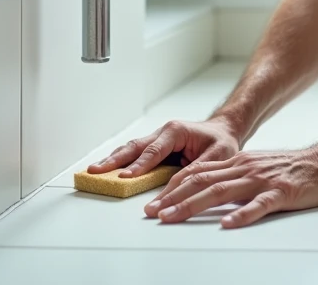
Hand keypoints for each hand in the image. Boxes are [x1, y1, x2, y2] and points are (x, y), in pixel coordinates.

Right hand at [88, 118, 241, 177]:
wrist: (224, 131)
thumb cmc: (221, 141)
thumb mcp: (218, 155)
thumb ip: (197, 169)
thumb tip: (176, 186)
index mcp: (176, 131)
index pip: (154, 150)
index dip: (140, 165)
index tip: (125, 177)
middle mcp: (163, 132)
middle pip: (135, 147)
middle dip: (114, 160)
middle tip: (95, 171)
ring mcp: (157, 139)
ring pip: (131, 149)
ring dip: (112, 160)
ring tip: (93, 171)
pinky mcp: (155, 148)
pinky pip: (135, 155)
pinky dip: (120, 162)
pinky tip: (106, 171)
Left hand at [146, 144, 317, 228]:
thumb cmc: (294, 168)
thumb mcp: (258, 167)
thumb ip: (235, 177)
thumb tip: (208, 191)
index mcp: (240, 163)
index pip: (198, 173)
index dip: (173, 188)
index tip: (154, 203)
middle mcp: (246, 168)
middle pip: (202, 182)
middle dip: (174, 198)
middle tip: (153, 213)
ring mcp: (262, 180)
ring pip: (221, 191)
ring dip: (193, 205)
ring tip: (174, 217)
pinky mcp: (281, 192)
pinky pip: (259, 205)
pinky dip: (241, 214)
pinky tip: (228, 224)